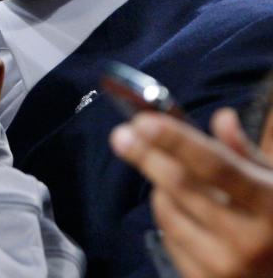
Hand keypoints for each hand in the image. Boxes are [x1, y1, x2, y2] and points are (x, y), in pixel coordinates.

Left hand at [110, 109, 272, 277]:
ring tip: (171, 177)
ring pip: (167, 211)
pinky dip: (169, 218)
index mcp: (271, 205)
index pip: (215, 166)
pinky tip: (185, 212)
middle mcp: (249, 240)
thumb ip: (247, 153)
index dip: (176, 141)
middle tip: (122, 134)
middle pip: (180, 186)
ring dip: (159, 186)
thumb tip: (222, 118)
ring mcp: (225, 267)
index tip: (143, 121)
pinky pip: (168, 238)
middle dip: (146, 155)